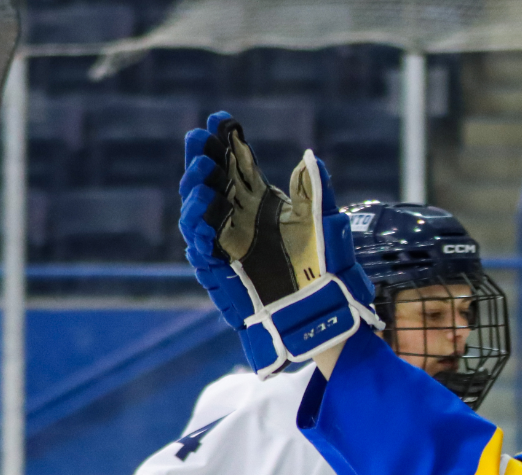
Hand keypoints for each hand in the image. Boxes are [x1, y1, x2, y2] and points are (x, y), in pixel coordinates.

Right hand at [178, 111, 381, 375]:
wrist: (322, 309)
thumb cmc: (324, 265)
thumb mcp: (325, 223)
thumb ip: (317, 192)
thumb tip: (310, 158)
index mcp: (259, 201)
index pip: (236, 164)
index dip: (226, 141)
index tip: (220, 118)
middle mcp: (238, 218)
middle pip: (211, 182)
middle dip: (202, 159)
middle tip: (200, 138)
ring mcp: (226, 243)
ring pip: (198, 213)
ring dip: (196, 192)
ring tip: (202, 173)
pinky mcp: (220, 271)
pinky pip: (201, 251)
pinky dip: (199, 233)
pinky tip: (202, 218)